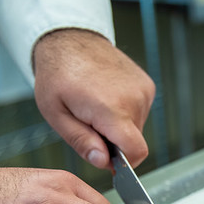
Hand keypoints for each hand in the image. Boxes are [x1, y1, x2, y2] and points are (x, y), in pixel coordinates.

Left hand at [32, 28, 155, 168]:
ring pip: (137, 128)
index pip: (136, 151)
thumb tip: (103, 162)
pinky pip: (140, 112)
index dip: (123, 164)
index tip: (107, 159)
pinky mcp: (147, 85)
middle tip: (89, 124)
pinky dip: (126, 113)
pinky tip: (108, 98)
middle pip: (134, 141)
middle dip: (114, 142)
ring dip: (119, 126)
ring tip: (96, 107)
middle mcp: (133, 99)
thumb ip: (81, 142)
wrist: (70, 39)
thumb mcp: (56, 114)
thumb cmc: (58, 75)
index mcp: (110, 108)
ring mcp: (143, 90)